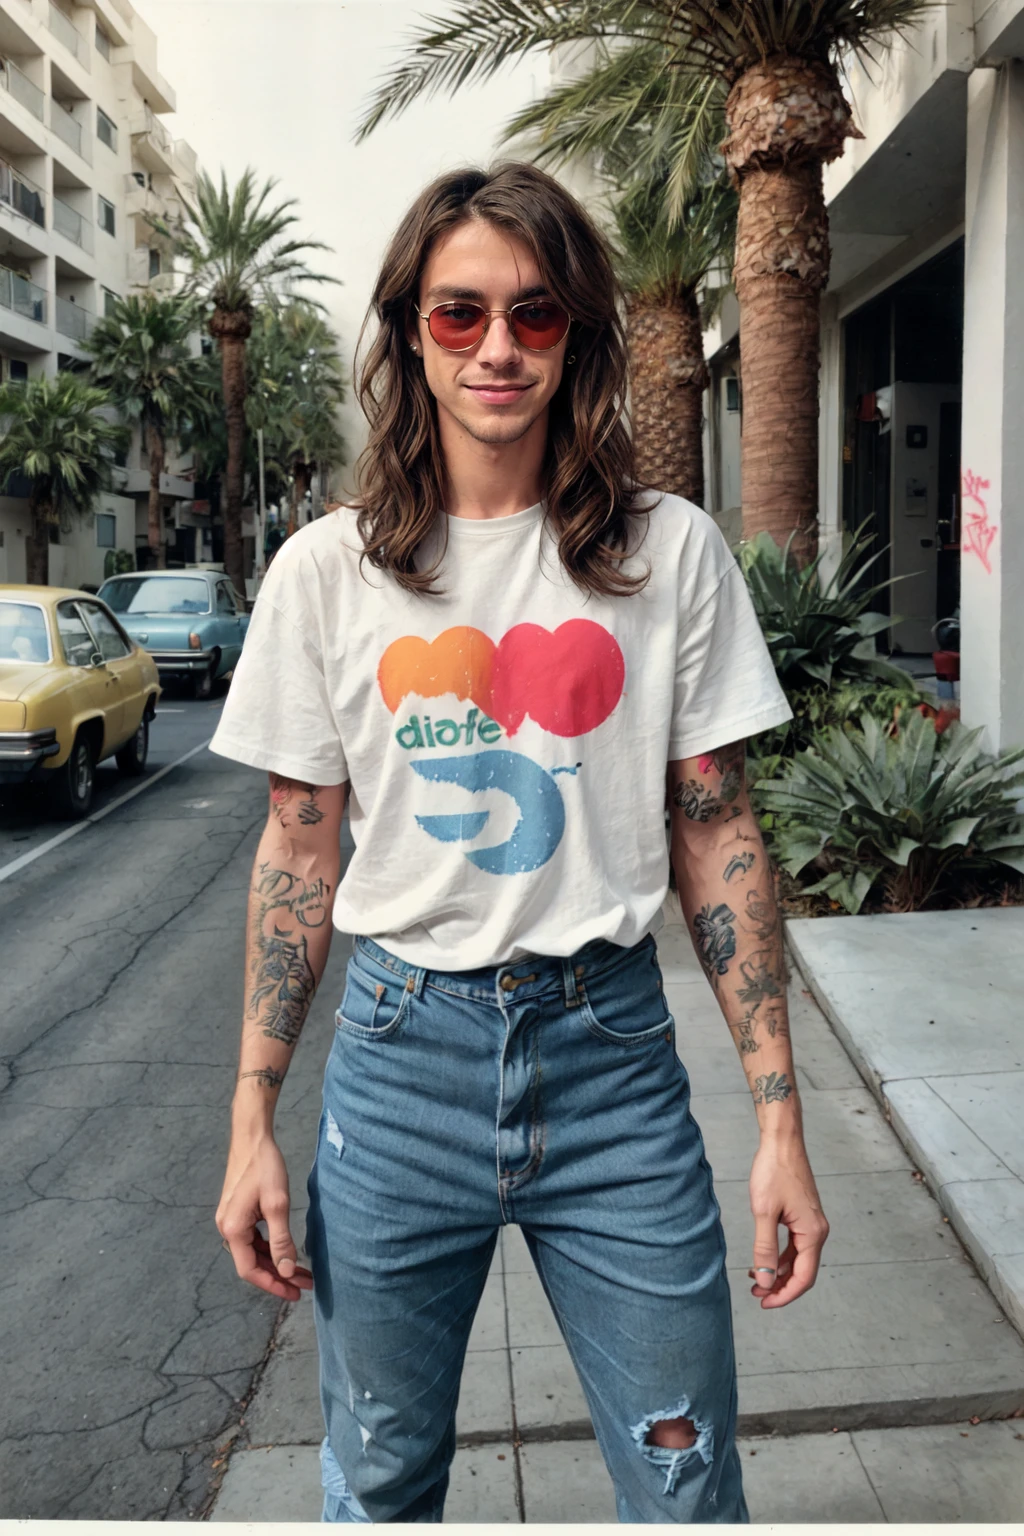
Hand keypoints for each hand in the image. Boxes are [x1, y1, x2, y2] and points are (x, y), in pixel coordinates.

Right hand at [216, 1133, 313, 1301]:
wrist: (252, 1137)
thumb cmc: (264, 1166)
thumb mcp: (277, 1204)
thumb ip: (281, 1240)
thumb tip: (287, 1270)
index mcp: (232, 1230)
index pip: (250, 1271)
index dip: (273, 1285)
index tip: (294, 1293)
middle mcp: (227, 1228)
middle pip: (252, 1263)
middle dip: (279, 1275)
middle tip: (304, 1285)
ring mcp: (231, 1220)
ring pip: (253, 1252)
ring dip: (276, 1263)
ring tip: (301, 1271)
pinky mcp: (238, 1212)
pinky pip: (253, 1239)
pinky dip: (269, 1248)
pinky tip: (286, 1250)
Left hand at [747, 1136, 828, 1308]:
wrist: (782, 1142)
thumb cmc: (773, 1171)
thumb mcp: (764, 1212)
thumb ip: (764, 1248)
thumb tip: (764, 1279)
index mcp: (813, 1233)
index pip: (803, 1278)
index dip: (784, 1295)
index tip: (763, 1302)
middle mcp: (818, 1231)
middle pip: (803, 1272)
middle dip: (781, 1287)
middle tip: (757, 1295)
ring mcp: (812, 1223)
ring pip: (798, 1260)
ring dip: (778, 1273)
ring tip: (755, 1280)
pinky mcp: (804, 1216)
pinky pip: (795, 1245)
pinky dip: (780, 1257)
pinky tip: (762, 1260)